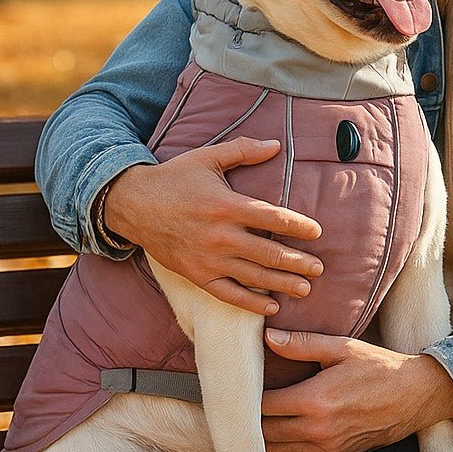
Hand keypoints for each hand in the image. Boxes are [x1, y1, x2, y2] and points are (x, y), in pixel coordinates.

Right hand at [103, 138, 323, 315]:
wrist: (133, 204)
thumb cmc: (175, 178)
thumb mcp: (208, 157)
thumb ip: (244, 150)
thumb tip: (276, 144)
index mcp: (226, 205)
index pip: (272, 218)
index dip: (298, 226)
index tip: (317, 232)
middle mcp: (220, 236)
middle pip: (268, 252)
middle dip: (297, 262)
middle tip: (319, 268)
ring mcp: (208, 259)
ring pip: (253, 276)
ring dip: (282, 284)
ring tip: (306, 289)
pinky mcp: (196, 275)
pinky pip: (228, 294)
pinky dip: (250, 303)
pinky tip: (271, 307)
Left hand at [260, 330, 452, 451]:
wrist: (413, 397)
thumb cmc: (379, 367)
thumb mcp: (343, 347)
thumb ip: (302, 344)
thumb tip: (268, 337)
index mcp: (315, 401)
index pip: (263, 406)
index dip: (249, 396)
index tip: (244, 384)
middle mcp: (316, 431)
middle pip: (263, 433)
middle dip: (250, 419)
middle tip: (245, 402)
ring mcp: (324, 451)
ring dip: (263, 437)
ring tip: (259, 417)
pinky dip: (282, 450)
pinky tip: (282, 431)